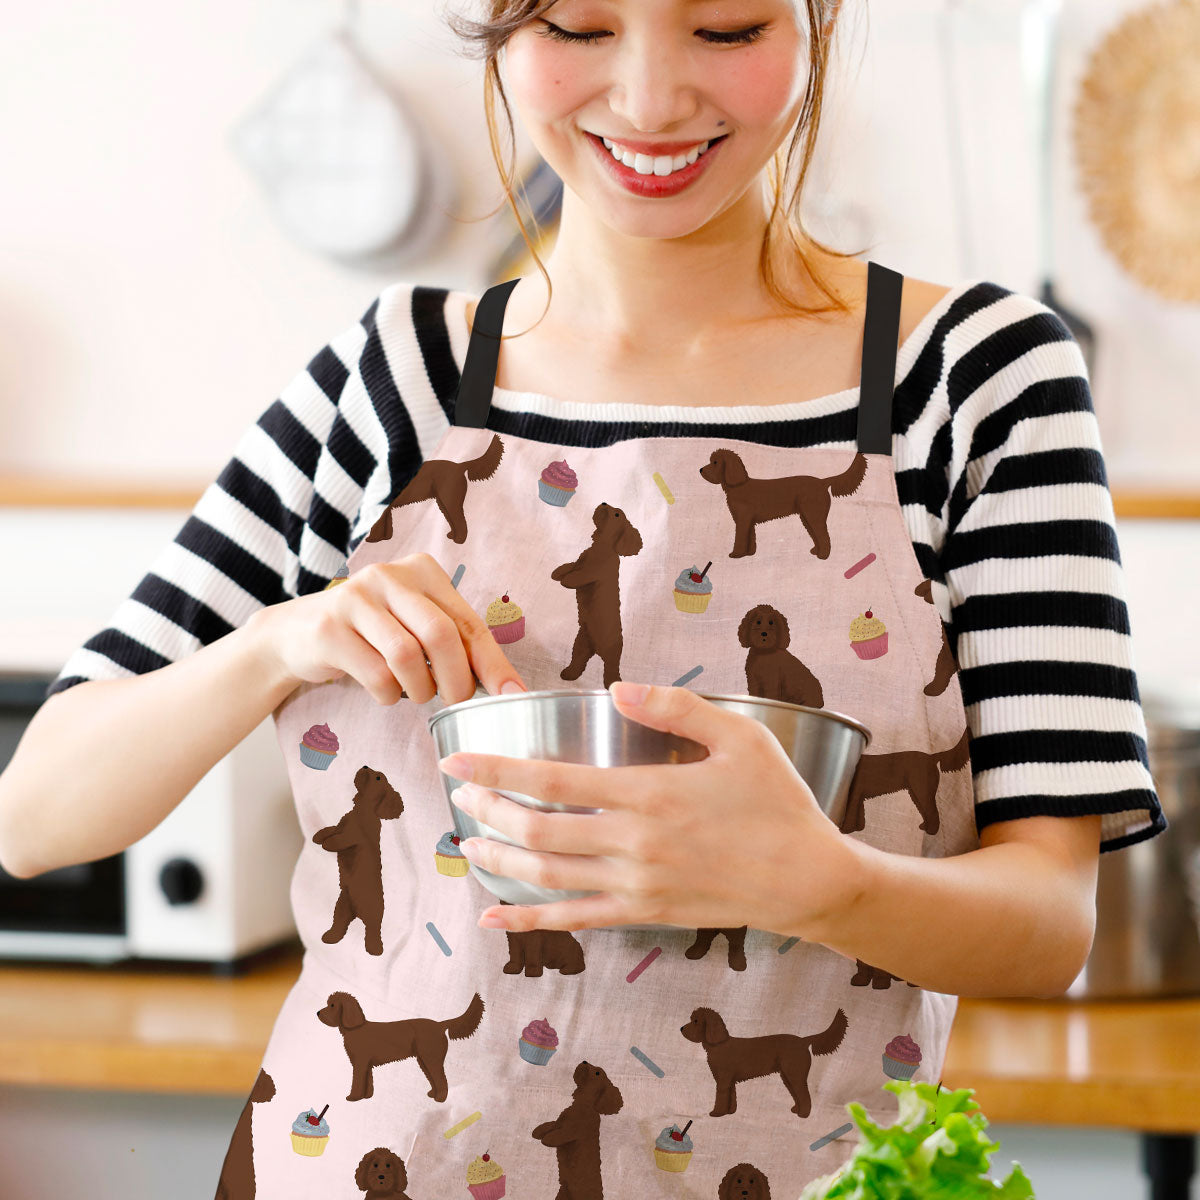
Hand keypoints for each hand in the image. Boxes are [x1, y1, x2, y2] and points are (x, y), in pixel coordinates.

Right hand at [247, 553, 527, 705]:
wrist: (296, 634)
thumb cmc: (372, 635)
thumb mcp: (415, 626)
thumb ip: (456, 644)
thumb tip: (509, 687)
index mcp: (422, 571)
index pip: (468, 621)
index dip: (493, 663)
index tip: (512, 695)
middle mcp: (389, 576)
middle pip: (441, 635)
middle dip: (456, 680)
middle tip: (454, 702)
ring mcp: (355, 598)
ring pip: (407, 656)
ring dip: (419, 690)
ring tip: (415, 695)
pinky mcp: (330, 628)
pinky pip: (376, 674)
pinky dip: (388, 695)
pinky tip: (384, 692)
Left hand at [437, 680, 850, 935]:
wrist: (809, 880)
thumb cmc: (778, 802)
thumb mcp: (741, 737)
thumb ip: (678, 708)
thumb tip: (618, 689)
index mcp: (651, 794)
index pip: (553, 780)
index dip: (497, 770)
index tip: (457, 759)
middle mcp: (634, 843)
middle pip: (538, 830)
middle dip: (488, 812)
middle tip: (458, 795)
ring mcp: (635, 885)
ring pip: (547, 876)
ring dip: (499, 860)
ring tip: (468, 844)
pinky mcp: (643, 913)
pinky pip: (574, 920)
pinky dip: (529, 922)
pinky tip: (494, 921)